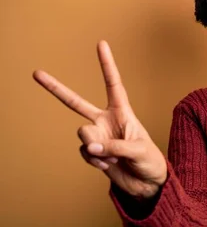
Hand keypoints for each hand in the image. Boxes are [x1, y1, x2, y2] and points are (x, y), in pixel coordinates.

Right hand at [33, 41, 166, 198]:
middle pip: (76, 102)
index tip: (101, 44)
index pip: (113, 84)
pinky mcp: (93, 152)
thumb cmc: (150, 161)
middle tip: (36, 73)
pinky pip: (85, 152)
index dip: (106, 64)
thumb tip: (91, 146)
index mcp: (122, 111)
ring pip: (83, 134)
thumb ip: (115, 146)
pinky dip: (95, 160)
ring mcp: (97, 136)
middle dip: (56, 89)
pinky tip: (108, 164)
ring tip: (112, 156)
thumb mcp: (139, 150)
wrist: (147, 183)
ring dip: (97, 147)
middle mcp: (106, 120)